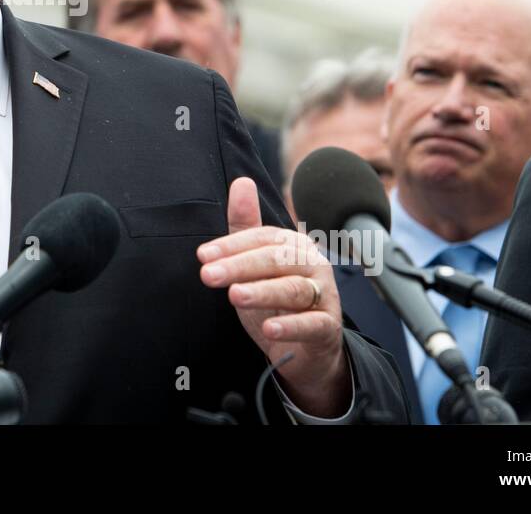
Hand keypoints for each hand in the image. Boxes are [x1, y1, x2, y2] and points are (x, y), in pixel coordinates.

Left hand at [197, 177, 349, 416]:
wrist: (305, 350)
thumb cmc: (277, 302)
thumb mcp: (256, 266)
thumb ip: (246, 227)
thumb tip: (242, 182)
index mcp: (294, 246)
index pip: (262, 239)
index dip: (232, 245)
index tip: (202, 256)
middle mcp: (313, 265)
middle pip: (276, 260)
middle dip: (239, 266)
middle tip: (208, 275)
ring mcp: (324, 295)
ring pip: (293, 289)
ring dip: (262, 292)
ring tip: (235, 296)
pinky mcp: (327, 327)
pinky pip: (312, 324)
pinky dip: (291, 326)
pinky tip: (270, 329)